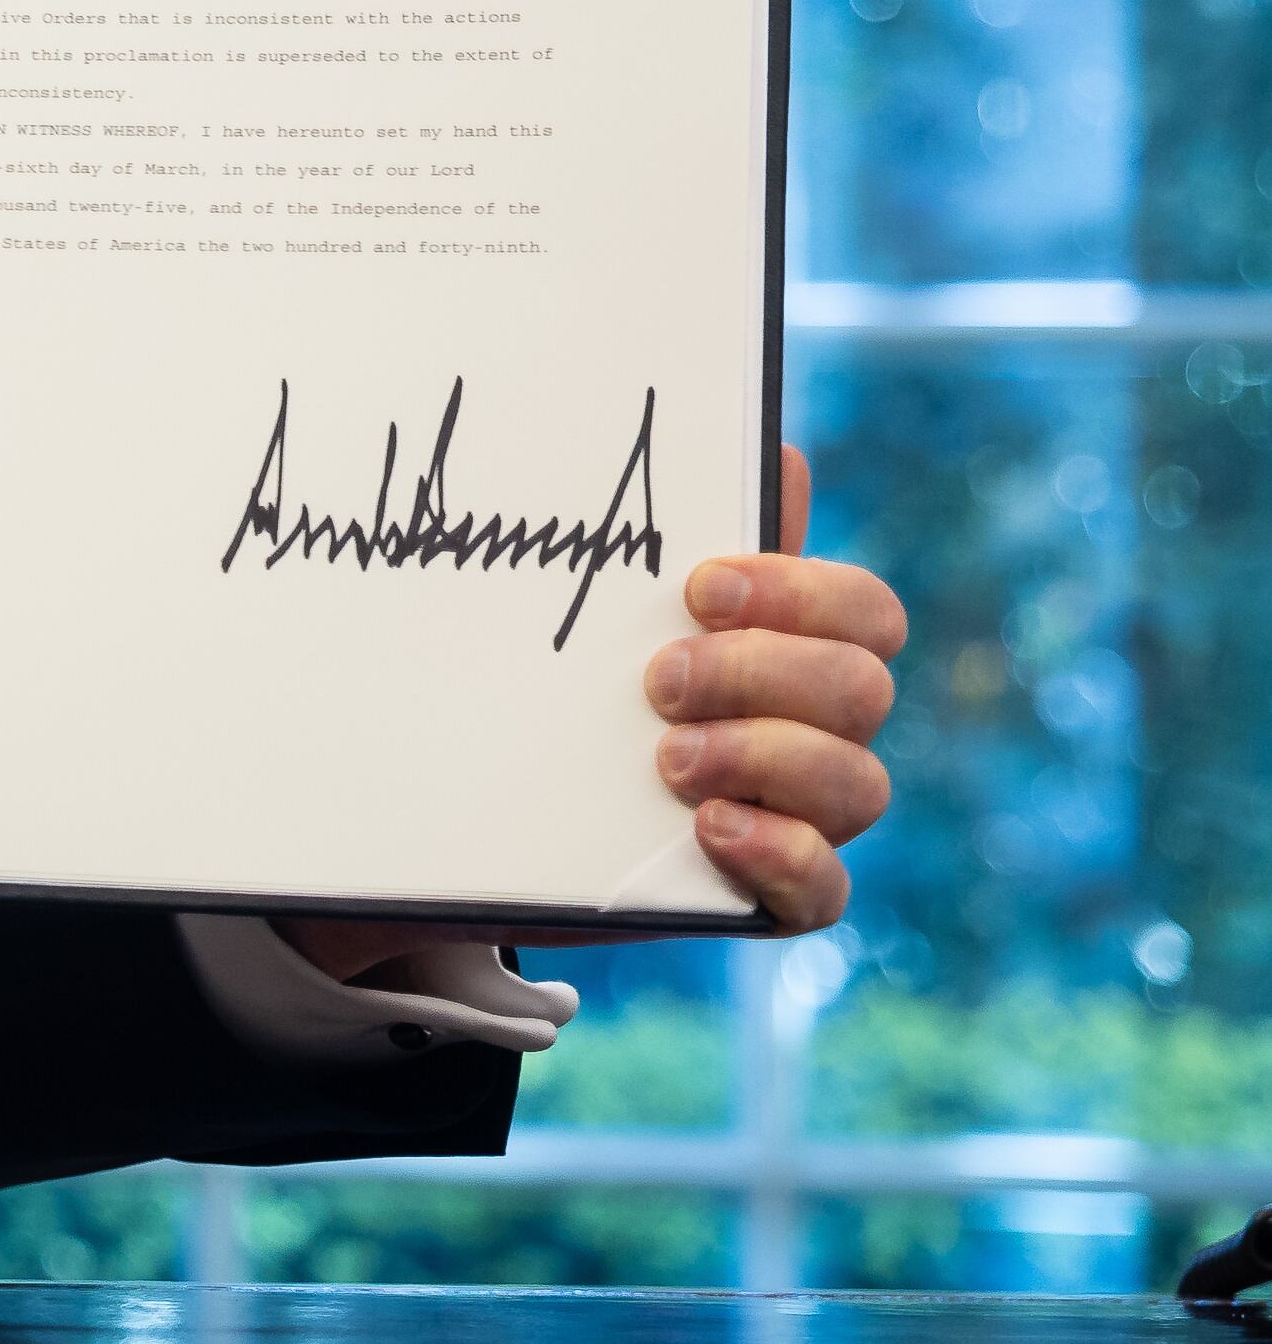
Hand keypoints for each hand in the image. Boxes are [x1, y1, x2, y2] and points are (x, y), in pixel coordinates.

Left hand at [282, 443, 906, 982]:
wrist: (477, 809)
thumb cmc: (558, 689)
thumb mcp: (598, 617)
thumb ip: (677, 544)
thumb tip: (776, 447)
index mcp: (793, 651)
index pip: (867, 612)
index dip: (804, 594)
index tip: (698, 588)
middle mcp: (814, 732)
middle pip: (862, 689)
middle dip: (759, 674)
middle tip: (656, 681)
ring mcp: (799, 818)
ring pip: (859, 786)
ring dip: (764, 759)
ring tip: (665, 760)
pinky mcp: (763, 896)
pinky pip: (825, 892)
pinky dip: (780, 856)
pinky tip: (709, 828)